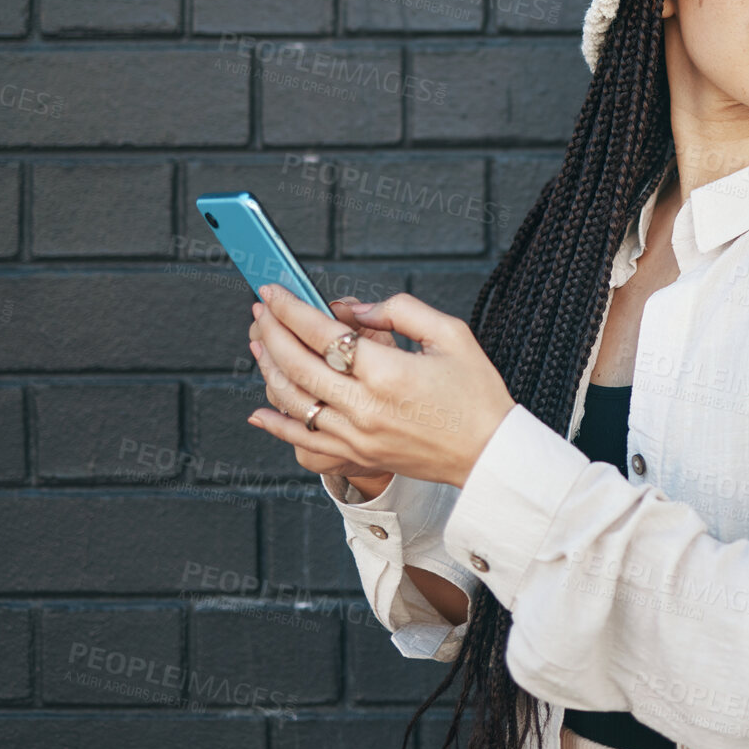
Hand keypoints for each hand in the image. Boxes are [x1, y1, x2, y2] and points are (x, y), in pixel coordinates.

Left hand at [244, 284, 515, 488]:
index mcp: (389, 371)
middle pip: (297, 364)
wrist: (489, 454)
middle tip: (261, 310)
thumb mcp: (451, 335)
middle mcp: (365, 406)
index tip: (275, 291)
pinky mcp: (357, 456)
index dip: (292, 308)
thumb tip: (351, 310)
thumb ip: (400, 311)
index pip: (322, 333)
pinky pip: (304, 442)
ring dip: (268, 369)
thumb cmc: (476, 394)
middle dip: (271, 332)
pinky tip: (259, 412)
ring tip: (259, 344)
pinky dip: (276, 426)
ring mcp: (357, 436)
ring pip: (293, 401)